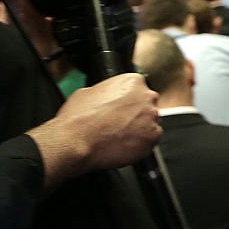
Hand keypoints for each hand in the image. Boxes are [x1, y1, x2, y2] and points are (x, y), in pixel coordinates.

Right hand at [27, 73, 160, 190]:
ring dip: (138, 131)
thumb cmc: (78, 118)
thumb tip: (105, 98)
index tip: (121, 111)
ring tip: (119, 138)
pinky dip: (139, 146)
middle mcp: (147, 96)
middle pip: (146, 106)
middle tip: (119, 125)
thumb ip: (106, 91)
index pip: (138, 91)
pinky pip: (150, 142)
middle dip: (136, 116)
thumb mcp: (88, 92)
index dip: (128, 103)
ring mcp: (152, 117)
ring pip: (150, 124)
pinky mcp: (152, 138)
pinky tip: (123, 147)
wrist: (76, 141)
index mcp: (133, 81)